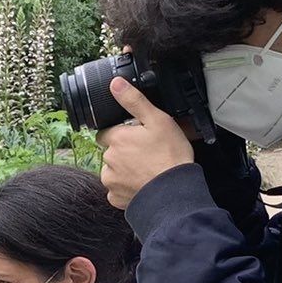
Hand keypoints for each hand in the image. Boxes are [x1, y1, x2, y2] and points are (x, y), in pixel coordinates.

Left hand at [94, 75, 195, 209]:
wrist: (174, 192)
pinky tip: (142, 183)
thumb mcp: (157, 120)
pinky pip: (117, 190)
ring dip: (124, 170)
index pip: (107, 132)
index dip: (122, 133)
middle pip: (111, 152)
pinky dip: (127, 187)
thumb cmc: (170, 155)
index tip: (137, 138)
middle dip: (124, 152)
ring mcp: (111, 180)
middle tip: (146, 154)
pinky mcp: (116, 198)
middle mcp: (108, 159)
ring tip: (146, 170)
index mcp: (116, 139)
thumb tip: (115, 84)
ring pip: (113, 171)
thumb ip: (134, 100)